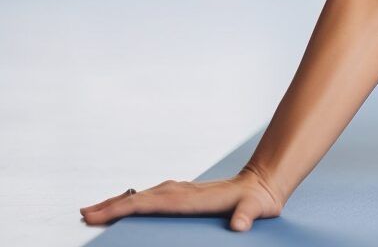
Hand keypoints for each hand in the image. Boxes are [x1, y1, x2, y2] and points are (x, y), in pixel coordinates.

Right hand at [79, 165, 283, 231]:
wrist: (263, 182)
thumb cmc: (257, 200)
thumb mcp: (255, 209)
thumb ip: (247, 216)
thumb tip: (240, 225)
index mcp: (188, 198)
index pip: (147, 203)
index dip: (121, 209)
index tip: (97, 215)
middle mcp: (180, 191)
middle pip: (137, 198)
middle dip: (110, 206)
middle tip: (84, 214)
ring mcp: (181, 191)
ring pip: (141, 197)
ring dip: (118, 203)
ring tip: (94, 211)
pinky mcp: (183, 194)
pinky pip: (151, 198)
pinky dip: (132, 202)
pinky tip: (126, 207)